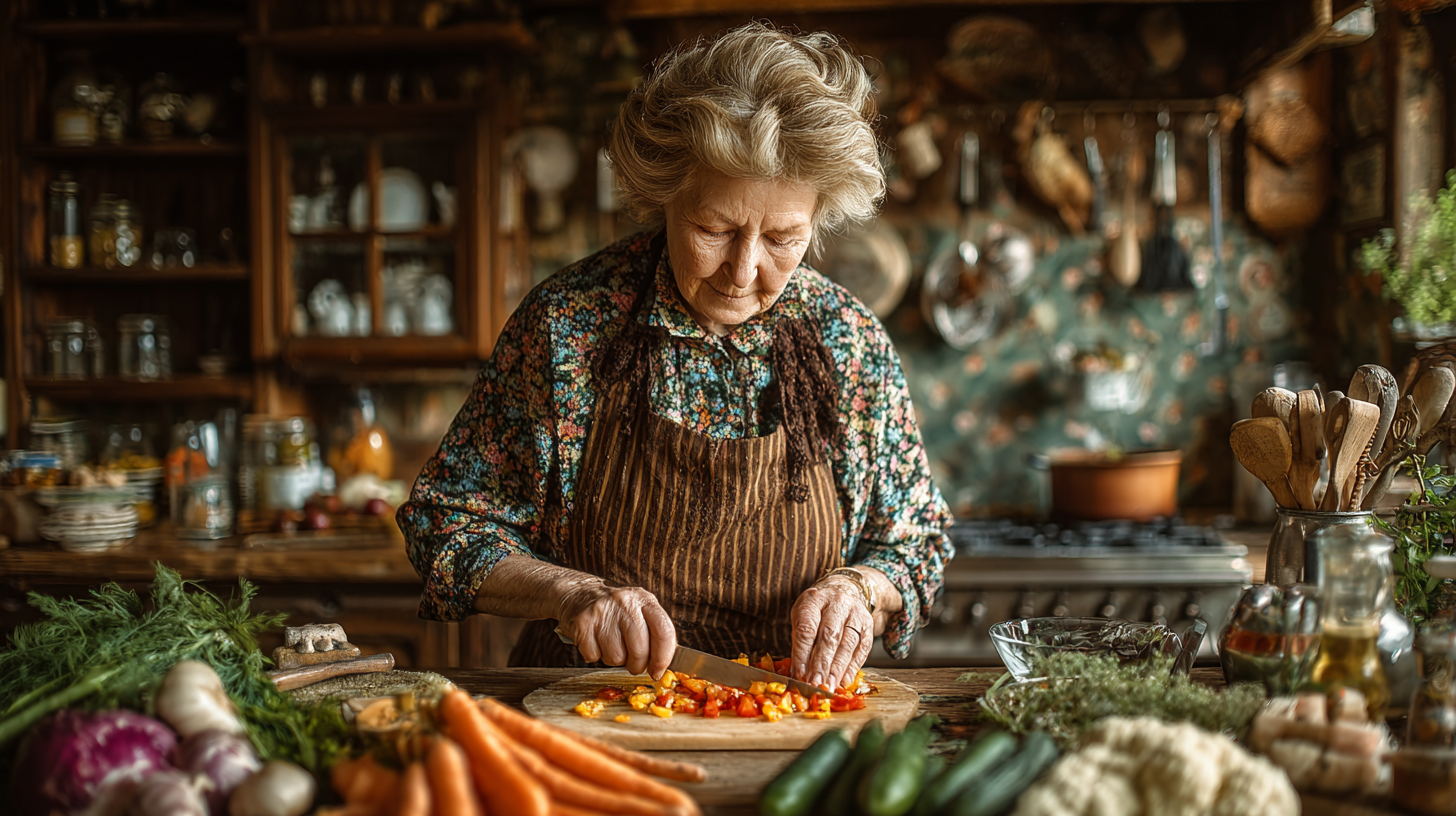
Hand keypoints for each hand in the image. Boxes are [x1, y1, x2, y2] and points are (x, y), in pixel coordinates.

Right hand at [556, 582, 676, 679]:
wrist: (581, 596)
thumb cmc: (617, 613)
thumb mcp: (641, 613)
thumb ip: (655, 635)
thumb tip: (663, 667)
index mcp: (645, 601)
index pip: (663, 631)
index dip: (663, 657)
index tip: (657, 672)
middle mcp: (625, 603)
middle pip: (639, 650)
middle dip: (636, 665)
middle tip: (632, 662)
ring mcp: (603, 611)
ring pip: (616, 657)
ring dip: (614, 659)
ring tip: (610, 644)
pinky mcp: (583, 622)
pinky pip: (594, 656)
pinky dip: (595, 656)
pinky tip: (596, 642)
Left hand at [790, 573, 874, 690]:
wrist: (845, 591)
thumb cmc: (817, 611)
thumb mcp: (802, 617)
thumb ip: (800, 642)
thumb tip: (800, 673)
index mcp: (813, 600)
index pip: (806, 628)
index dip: (802, 654)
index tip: (799, 674)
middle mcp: (836, 603)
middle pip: (829, 636)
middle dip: (822, 664)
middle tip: (816, 684)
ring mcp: (855, 613)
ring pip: (847, 643)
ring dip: (838, 668)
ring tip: (830, 686)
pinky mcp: (868, 624)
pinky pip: (862, 648)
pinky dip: (853, 667)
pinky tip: (845, 680)